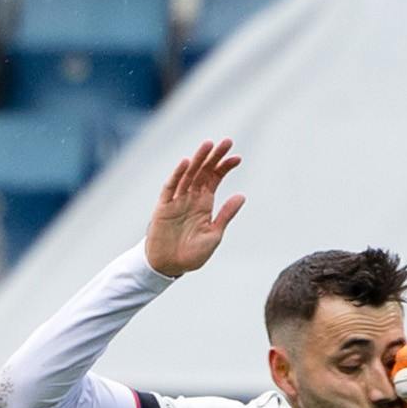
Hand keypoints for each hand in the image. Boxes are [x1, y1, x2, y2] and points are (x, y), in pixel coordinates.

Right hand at [145, 140, 243, 277]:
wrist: (170, 266)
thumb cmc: (192, 253)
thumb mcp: (215, 233)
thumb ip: (226, 214)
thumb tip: (242, 195)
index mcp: (204, 203)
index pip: (215, 179)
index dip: (225, 167)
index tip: (238, 158)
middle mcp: (191, 198)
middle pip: (203, 171)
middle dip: (215, 156)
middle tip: (227, 141)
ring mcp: (177, 200)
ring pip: (188, 174)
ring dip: (198, 159)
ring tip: (208, 145)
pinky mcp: (164, 207)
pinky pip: (171, 188)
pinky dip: (178, 175)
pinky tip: (186, 163)